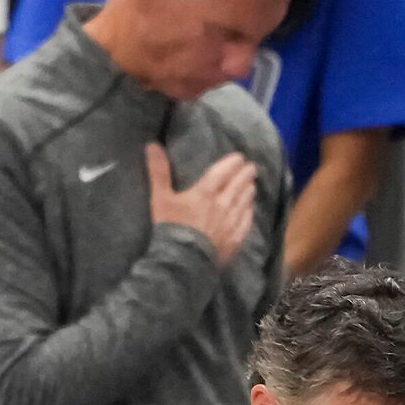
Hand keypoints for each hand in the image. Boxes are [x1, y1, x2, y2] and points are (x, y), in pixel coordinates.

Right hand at [145, 144, 257, 267]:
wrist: (182, 259)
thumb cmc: (170, 227)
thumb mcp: (160, 199)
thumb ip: (158, 172)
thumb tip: (152, 145)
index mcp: (205, 193)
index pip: (222, 173)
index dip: (231, 164)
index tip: (239, 157)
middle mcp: (222, 205)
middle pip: (237, 186)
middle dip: (245, 176)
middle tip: (251, 168)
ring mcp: (230, 223)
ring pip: (244, 202)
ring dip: (248, 192)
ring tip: (252, 185)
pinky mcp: (233, 239)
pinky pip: (245, 222)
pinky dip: (249, 213)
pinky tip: (250, 210)